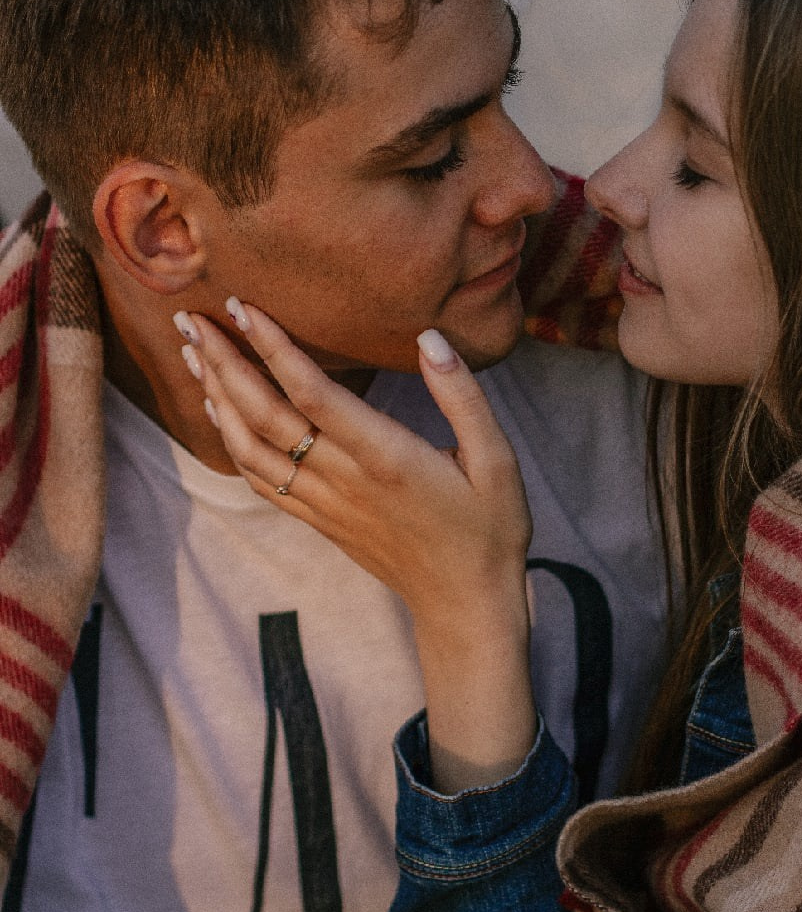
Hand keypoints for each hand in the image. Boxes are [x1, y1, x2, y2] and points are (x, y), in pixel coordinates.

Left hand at [178, 302, 537, 788]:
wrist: (465, 604)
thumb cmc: (488, 527)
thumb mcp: (497, 458)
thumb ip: (461, 394)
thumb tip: (429, 337)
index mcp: (385, 456)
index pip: (312, 392)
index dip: (272, 346)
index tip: (244, 306)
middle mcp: (344, 479)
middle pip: (265, 415)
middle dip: (225, 362)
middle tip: (192, 319)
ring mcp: (325, 503)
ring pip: (251, 448)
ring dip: (217, 398)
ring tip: (193, 354)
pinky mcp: (318, 519)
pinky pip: (260, 478)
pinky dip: (230, 441)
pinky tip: (218, 411)